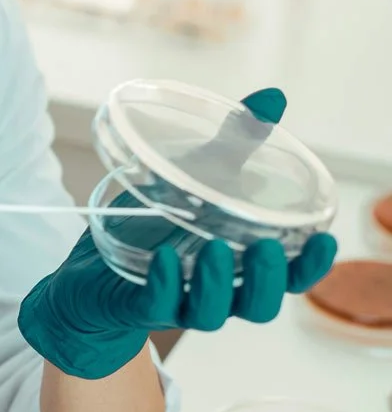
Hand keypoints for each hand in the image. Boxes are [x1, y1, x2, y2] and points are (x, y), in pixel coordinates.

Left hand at [17, 88, 337, 379]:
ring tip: (217, 250)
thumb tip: (271, 98)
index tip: (324, 240)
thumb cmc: (152, 226)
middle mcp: (215, 291)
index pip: (287, 278)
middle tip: (267, 248)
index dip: (309, 266)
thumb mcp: (193, 175)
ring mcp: (176, 302)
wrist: (88, 273)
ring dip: (219, 284)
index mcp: (238, 265)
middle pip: (258, 305)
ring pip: (213, 313)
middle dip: (269, 281)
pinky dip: (165, 284)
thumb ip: (234, 143)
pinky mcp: (136, 306)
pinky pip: (157, 304)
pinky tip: (165, 260)